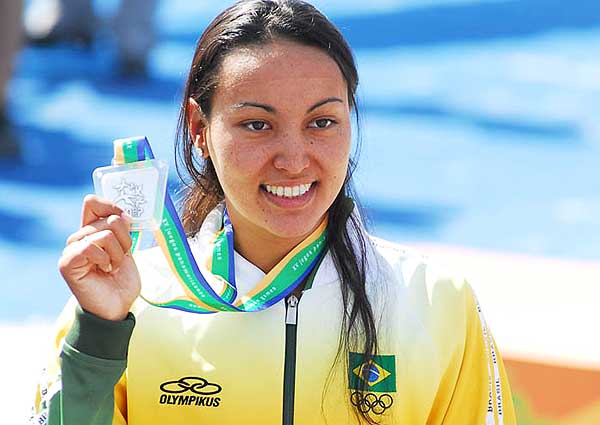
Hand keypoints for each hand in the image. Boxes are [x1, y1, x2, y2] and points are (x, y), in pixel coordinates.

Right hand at [58, 195, 140, 320]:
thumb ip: (122, 229)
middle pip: (107, 219)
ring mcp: (71, 249)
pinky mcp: (67, 262)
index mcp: (92, 231)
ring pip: (104, 233)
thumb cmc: (122, 281)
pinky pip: (90, 247)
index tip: (127, 221)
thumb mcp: (127, 249)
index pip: (93, 203)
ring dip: (117, 252)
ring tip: (113, 267)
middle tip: (121, 258)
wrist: (117, 307)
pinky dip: (105, 258)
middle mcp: (79, 237)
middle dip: (124, 239)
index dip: (111, 206)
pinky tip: (104, 270)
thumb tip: (122, 214)